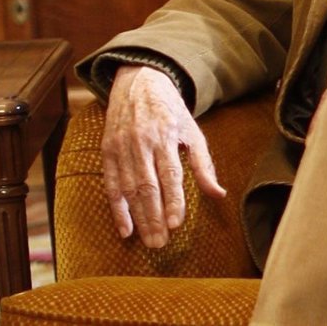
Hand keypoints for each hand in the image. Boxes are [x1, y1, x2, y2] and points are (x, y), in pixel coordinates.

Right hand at [100, 65, 226, 247]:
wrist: (140, 83)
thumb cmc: (172, 112)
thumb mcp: (193, 132)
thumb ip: (204, 165)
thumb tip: (219, 194)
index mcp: (166, 136)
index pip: (170, 174)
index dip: (172, 200)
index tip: (176, 224)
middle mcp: (142, 143)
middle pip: (147, 186)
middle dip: (154, 217)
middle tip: (161, 243)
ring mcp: (121, 147)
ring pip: (128, 189)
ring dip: (138, 218)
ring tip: (149, 240)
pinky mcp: (107, 152)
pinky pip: (110, 185)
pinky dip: (117, 209)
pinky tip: (125, 229)